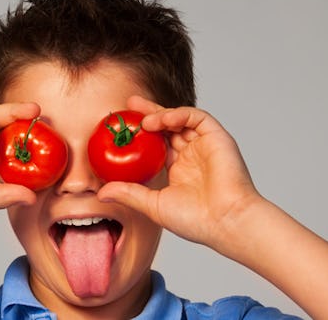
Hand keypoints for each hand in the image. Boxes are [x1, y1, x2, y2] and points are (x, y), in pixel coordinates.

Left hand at [97, 95, 261, 247]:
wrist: (226, 222)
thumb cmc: (195, 221)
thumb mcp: (153, 205)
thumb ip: (129, 194)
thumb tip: (101, 193)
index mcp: (178, 168)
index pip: (155, 143)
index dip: (139, 133)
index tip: (120, 127)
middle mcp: (190, 154)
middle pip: (166, 127)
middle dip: (147, 113)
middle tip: (129, 105)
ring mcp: (204, 145)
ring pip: (180, 119)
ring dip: (161, 115)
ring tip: (145, 120)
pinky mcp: (217, 138)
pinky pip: (197, 117)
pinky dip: (179, 114)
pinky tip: (164, 119)